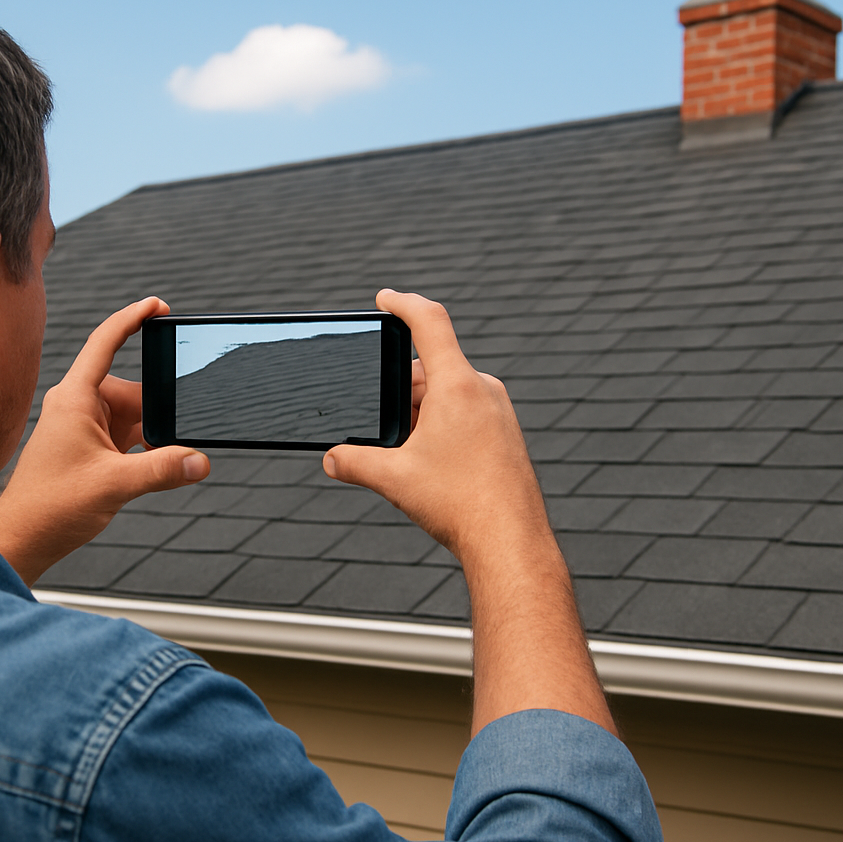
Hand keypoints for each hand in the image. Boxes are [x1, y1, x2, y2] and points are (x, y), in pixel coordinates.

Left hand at [0, 297, 209, 585]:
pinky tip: (158, 470)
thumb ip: (161, 470)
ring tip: (159, 464)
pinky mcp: (92, 450)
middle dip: (160, 411)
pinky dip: (147, 451)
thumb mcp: (113, 485)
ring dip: (153, 438)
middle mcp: (80, 406)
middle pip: (135, 391)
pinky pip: (130, 438)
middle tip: (180, 435)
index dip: (132, 319)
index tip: (158, 306)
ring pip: (136, 419)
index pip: (105, 343)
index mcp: (76, 398)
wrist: (23, 539)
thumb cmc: (49, 507)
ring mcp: (85, 428)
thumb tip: (200, 461)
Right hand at [326, 289, 613, 736]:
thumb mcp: (393, 479)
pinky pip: (468, 413)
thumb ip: (353, 462)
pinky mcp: (507, 434)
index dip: (402, 303)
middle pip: (431, 369)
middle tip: (386, 431)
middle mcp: (483, 391)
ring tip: (412, 458)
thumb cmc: (462, 506)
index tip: (385, 299)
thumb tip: (332, 458)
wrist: (510, 542)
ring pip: (449, 394)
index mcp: (457, 386)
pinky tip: (435, 466)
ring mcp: (499, 412)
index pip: (429, 322)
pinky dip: (443, 427)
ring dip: (422, 413)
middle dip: (402, 392)